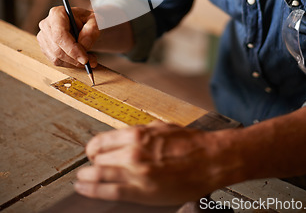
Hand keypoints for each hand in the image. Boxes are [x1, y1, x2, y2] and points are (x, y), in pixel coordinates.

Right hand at [37, 6, 98, 67]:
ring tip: (89, 60)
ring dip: (74, 62)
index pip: (60, 35)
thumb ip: (92, 30)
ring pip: (56, 57)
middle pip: (57, 48)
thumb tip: (83, 44)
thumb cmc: (87, 20)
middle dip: (75, 58)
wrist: (83, 22)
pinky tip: (79, 59)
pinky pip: (55, 60)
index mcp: (57, 14)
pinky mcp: (44, 47)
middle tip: (90, 61)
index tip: (85, 59)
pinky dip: (69, 63)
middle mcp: (46, 24)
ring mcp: (43, 37)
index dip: (72, 49)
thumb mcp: (95, 21)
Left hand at [74, 122, 233, 205]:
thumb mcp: (160, 127)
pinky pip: (109, 192)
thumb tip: (124, 138)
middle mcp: (132, 151)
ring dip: (87, 178)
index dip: (93, 148)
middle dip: (93, 163)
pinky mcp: (141, 191)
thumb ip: (139, 133)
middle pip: (98, 158)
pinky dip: (93, 190)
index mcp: (137, 134)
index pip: (101, 141)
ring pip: (98, 174)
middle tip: (91, 167)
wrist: (210, 159)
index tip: (92, 152)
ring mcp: (136, 172)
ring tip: (81, 180)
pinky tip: (85, 189)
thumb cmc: (189, 143)